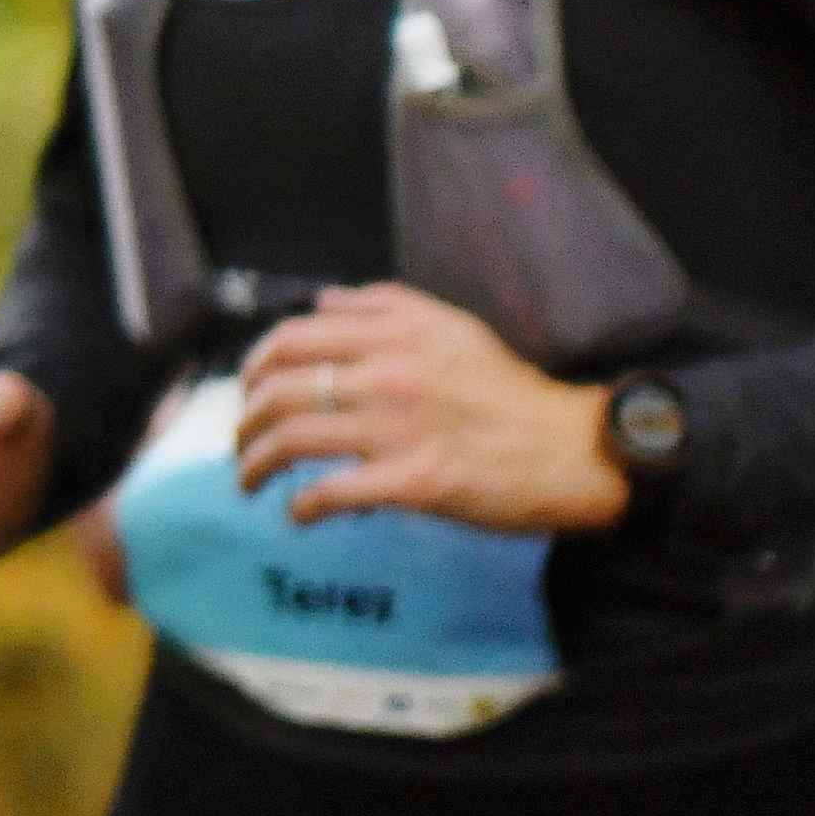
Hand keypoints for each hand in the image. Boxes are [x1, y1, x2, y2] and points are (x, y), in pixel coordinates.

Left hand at [234, 282, 628, 533]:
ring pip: (293, 439)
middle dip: (244, 420)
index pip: (291, 339)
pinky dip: (303, 506)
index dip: (253, 367)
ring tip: (248, 481)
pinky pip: (333, 492)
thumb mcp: (454, 326)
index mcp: (394, 334)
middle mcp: (388, 374)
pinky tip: (299, 514)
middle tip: (240, 442)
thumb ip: (385, 304)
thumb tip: (322, 300)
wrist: (574, 450)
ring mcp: (398, 429)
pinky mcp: (415, 482)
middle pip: (279, 390)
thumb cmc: (512, 392)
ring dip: (255, 464)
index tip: (247, 390)